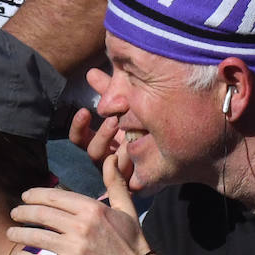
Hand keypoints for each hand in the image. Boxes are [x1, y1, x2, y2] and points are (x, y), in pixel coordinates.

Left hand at [9, 160, 152, 254]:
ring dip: (19, 234)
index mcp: (92, 209)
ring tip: (11, 233)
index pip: (55, 197)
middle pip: (41, 215)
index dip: (36, 195)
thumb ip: (115, 182)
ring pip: (36, 237)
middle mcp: (80, 226)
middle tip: (14, 213)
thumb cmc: (131, 240)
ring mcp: (72, 249)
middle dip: (23, 212)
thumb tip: (112, 157)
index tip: (26, 196)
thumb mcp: (126, 207)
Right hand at [67, 67, 135, 190]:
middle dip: (102, 136)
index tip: (84, 111)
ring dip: (119, 149)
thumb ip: (109, 90)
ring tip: (131, 135)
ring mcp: (123, 170)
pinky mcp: (138, 182)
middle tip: (114, 120)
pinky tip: (140, 153)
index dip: (79, 127)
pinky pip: (130, 180)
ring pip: (110, 165)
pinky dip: (131, 166)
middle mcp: (110, 156)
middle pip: (94, 152)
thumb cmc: (145, 120)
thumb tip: (91, 73)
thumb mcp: (127, 102)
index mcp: (104, 140)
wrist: (176, 143)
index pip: (80, 137)